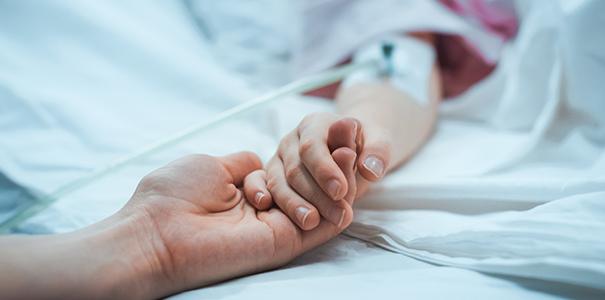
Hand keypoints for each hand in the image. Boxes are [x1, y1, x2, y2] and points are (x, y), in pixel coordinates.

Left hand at [119, 151, 356, 296]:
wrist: (156, 231)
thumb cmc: (173, 196)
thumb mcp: (212, 166)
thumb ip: (244, 164)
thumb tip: (261, 163)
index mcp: (248, 193)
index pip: (292, 172)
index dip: (314, 152)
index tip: (331, 127)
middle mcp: (266, 211)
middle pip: (311, 185)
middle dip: (333, 159)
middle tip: (349, 132)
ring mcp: (277, 228)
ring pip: (322, 203)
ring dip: (342, 175)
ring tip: (351, 147)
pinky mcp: (284, 243)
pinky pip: (323, 225)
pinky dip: (341, 200)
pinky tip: (350, 173)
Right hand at [248, 112, 391, 230]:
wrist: (352, 152)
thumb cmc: (364, 147)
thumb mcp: (380, 144)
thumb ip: (378, 153)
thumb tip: (371, 169)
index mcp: (316, 124)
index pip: (313, 146)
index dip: (324, 170)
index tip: (340, 191)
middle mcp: (292, 140)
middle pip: (296, 168)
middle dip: (316, 195)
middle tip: (338, 217)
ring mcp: (279, 159)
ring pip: (279, 182)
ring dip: (294, 205)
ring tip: (311, 223)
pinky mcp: (273, 177)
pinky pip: (264, 189)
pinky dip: (268, 200)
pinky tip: (273, 213)